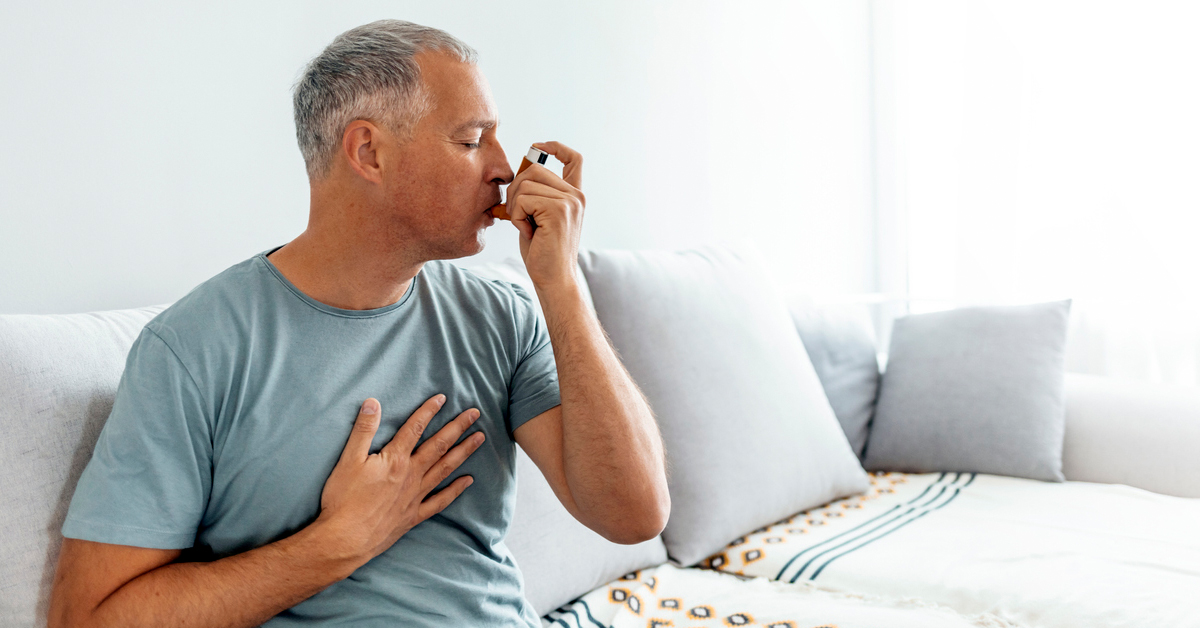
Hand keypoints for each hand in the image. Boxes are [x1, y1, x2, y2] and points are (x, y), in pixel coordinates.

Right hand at [314, 395, 484, 566]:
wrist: (345, 540)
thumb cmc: (343, 500)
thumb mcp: (348, 460)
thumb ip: (363, 430)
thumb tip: (372, 403)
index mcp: (395, 460)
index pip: (415, 428)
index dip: (428, 411)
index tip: (442, 398)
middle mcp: (411, 475)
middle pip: (439, 446)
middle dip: (458, 427)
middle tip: (475, 413)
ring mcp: (415, 496)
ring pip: (445, 469)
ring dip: (464, 452)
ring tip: (480, 438)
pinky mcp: (413, 516)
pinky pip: (440, 501)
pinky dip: (455, 490)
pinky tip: (468, 481)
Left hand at [505, 141, 584, 288]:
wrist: (554, 279)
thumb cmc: (542, 252)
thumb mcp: (538, 217)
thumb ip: (535, 195)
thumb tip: (517, 175)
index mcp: (574, 196)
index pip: (573, 159)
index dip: (555, 147)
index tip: (538, 147)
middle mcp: (576, 196)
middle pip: (535, 169)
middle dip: (516, 189)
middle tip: (517, 214)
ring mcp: (569, 202)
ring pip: (525, 184)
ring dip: (515, 206)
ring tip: (525, 226)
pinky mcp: (558, 211)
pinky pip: (523, 200)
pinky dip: (516, 217)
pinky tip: (528, 232)